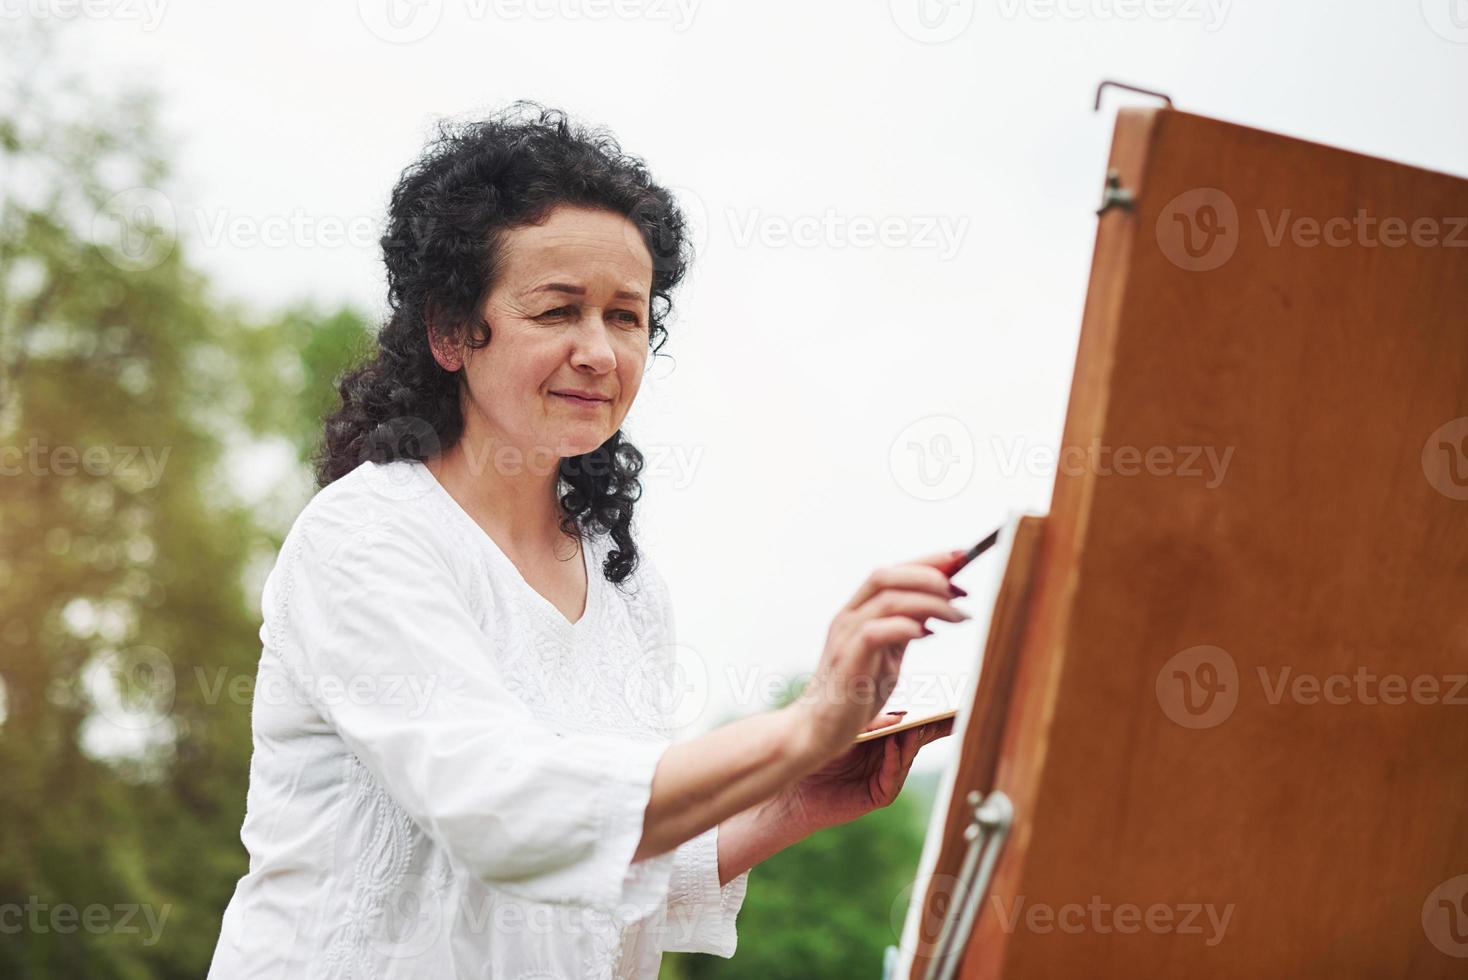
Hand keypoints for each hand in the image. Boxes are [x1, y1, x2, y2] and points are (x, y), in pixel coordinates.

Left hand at [777, 710, 955, 833]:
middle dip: (936, 726)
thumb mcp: (847, 732)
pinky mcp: (878, 794)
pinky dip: (895, 759)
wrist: (796, 787)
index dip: (934, 713)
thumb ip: (873, 725)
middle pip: (919, 739)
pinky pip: (892, 776)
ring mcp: (886, 776)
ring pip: (907, 756)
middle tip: (953, 712)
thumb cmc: (818, 755)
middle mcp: (890, 756)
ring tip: (920, 723)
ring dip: (913, 739)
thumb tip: (902, 715)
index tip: (953, 700)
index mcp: (885, 737)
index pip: (914, 722)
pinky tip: (894, 745)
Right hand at [793, 550, 968, 759]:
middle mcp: (848, 617)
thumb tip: (937, 607)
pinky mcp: (848, 660)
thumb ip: (906, 630)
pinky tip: (928, 634)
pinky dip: (905, 626)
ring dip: (929, 602)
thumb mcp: (889, 656)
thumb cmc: (854, 694)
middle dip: (929, 574)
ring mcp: (845, 637)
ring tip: (958, 616)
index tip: (961, 559)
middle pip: (886, 576)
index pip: (891, 573)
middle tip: (962, 589)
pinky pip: (876, 631)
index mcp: (857, 612)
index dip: (925, 561)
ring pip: (887, 599)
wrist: (819, 730)